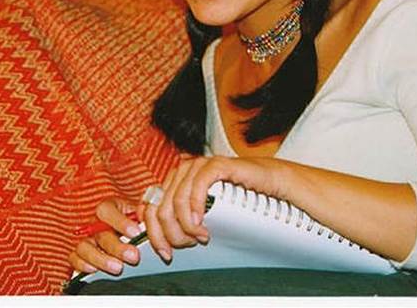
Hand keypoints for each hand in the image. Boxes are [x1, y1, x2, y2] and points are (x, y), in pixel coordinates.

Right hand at [68, 197, 143, 275]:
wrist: (124, 235)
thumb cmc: (132, 222)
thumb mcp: (138, 213)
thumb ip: (142, 212)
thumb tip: (145, 211)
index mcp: (109, 208)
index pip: (106, 210)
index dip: (120, 222)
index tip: (135, 233)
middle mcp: (94, 223)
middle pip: (100, 234)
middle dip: (117, 247)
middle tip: (133, 256)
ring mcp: (86, 238)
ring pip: (84, 247)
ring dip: (101, 259)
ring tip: (118, 268)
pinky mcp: (79, 254)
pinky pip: (74, 259)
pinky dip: (82, 264)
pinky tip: (95, 270)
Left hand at [143, 155, 283, 262]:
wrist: (267, 184)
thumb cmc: (237, 199)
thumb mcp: (204, 215)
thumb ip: (183, 222)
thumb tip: (162, 243)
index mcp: (174, 182)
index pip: (149, 208)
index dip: (153, 234)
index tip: (165, 252)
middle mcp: (182, 171)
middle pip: (161, 208)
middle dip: (173, 234)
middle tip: (189, 245)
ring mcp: (198, 166)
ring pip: (177, 201)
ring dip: (187, 226)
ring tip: (201, 237)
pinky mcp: (215, 164)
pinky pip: (198, 186)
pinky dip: (196, 207)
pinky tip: (201, 221)